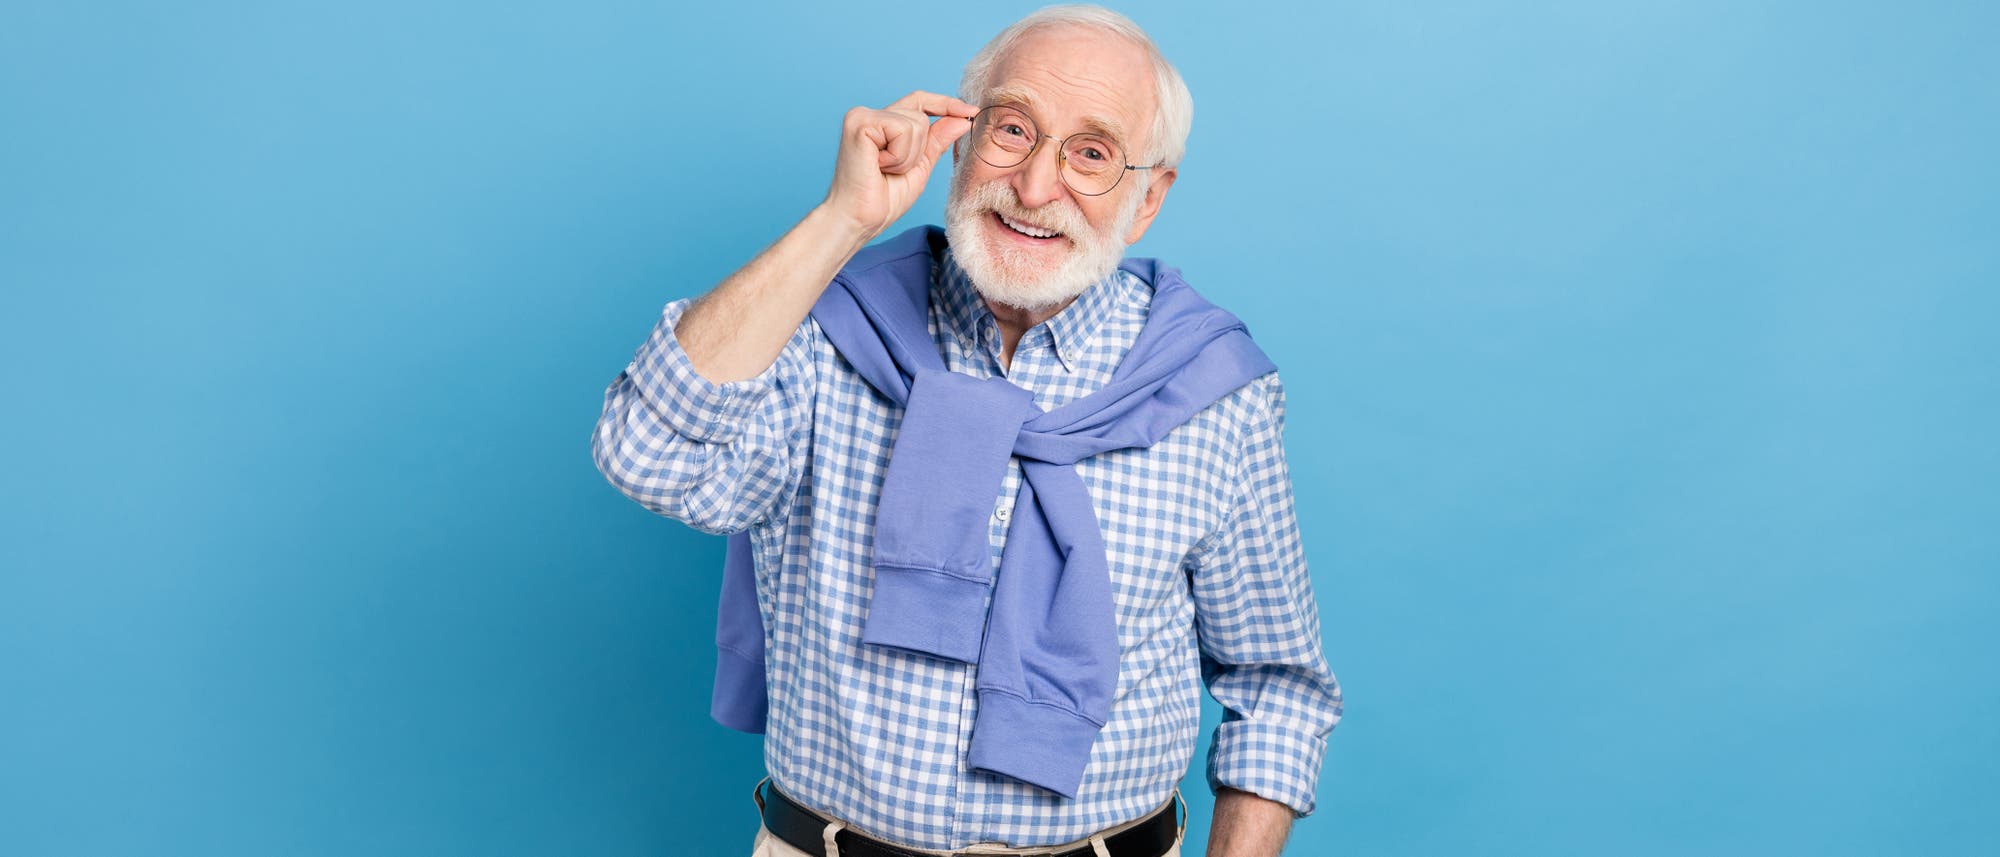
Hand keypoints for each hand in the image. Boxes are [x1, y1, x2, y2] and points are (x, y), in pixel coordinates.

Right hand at [822, 90, 979, 240]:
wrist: (859, 220)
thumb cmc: (882, 199)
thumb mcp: (920, 166)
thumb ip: (937, 140)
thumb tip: (963, 118)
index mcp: (883, 122)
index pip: (920, 101)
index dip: (946, 104)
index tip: (972, 111)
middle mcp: (870, 114)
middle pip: (921, 115)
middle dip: (919, 150)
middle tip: (892, 170)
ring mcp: (862, 115)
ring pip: (915, 123)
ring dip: (908, 157)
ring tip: (884, 170)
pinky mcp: (859, 122)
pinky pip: (902, 130)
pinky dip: (898, 156)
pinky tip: (878, 166)